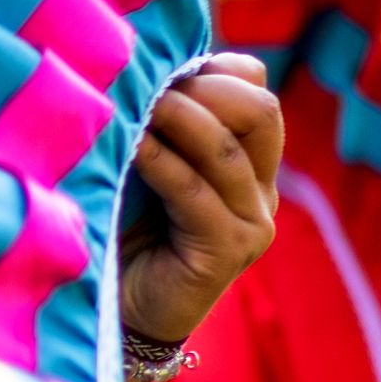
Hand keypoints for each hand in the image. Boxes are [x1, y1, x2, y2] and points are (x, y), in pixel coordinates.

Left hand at [117, 53, 281, 345]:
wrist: (120, 318)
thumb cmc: (124, 235)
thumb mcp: (145, 168)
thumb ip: (159, 126)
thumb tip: (136, 63)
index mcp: (247, 162)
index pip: (254, 89)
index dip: (214, 68)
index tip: (162, 64)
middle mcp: (260, 189)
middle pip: (259, 110)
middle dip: (206, 87)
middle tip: (153, 82)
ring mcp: (252, 222)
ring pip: (228, 147)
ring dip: (181, 117)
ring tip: (139, 103)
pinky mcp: (230, 250)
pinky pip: (196, 191)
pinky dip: (162, 161)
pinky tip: (131, 145)